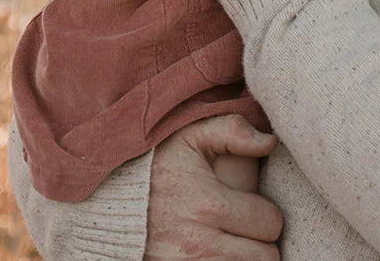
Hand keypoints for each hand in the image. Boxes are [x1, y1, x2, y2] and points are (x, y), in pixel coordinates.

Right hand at [143, 115, 281, 259]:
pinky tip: (221, 252)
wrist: (109, 202)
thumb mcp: (190, 136)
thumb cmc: (155, 166)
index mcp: (208, 204)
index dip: (268, 215)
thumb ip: (232, 130)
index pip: (269, 222)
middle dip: (262, 241)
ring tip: (236, 242)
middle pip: (264, 256)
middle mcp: (198, 243)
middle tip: (249, 228)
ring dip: (247, 258)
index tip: (256, 208)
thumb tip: (270, 141)